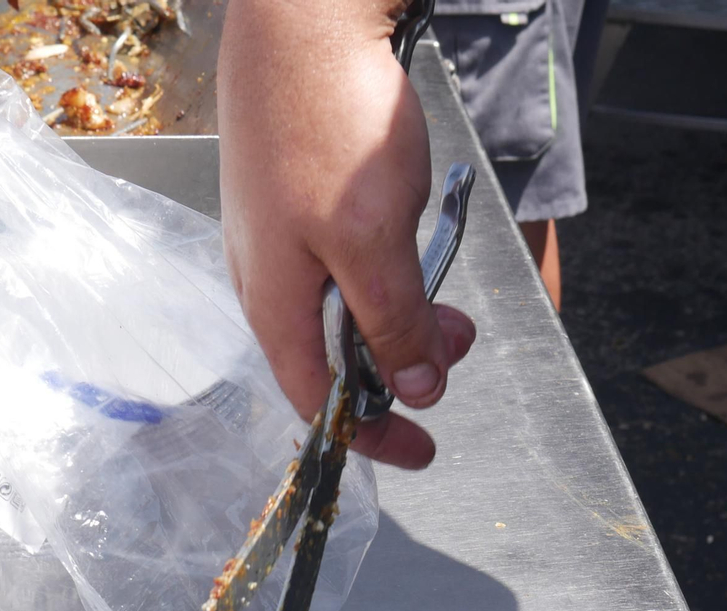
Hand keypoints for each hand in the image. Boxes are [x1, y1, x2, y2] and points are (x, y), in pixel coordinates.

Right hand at [218, 0, 476, 468]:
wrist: (301, 13)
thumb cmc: (327, 121)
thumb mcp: (374, 241)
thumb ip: (395, 323)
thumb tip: (415, 389)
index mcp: (276, 302)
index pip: (318, 399)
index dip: (371, 433)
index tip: (422, 450)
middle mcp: (268, 275)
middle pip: (332, 355)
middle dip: (400, 368)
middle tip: (457, 353)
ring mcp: (280, 232)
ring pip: (343, 305)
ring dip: (401, 319)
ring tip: (452, 306)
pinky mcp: (297, 192)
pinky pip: (342, 262)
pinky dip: (387, 277)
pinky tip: (411, 253)